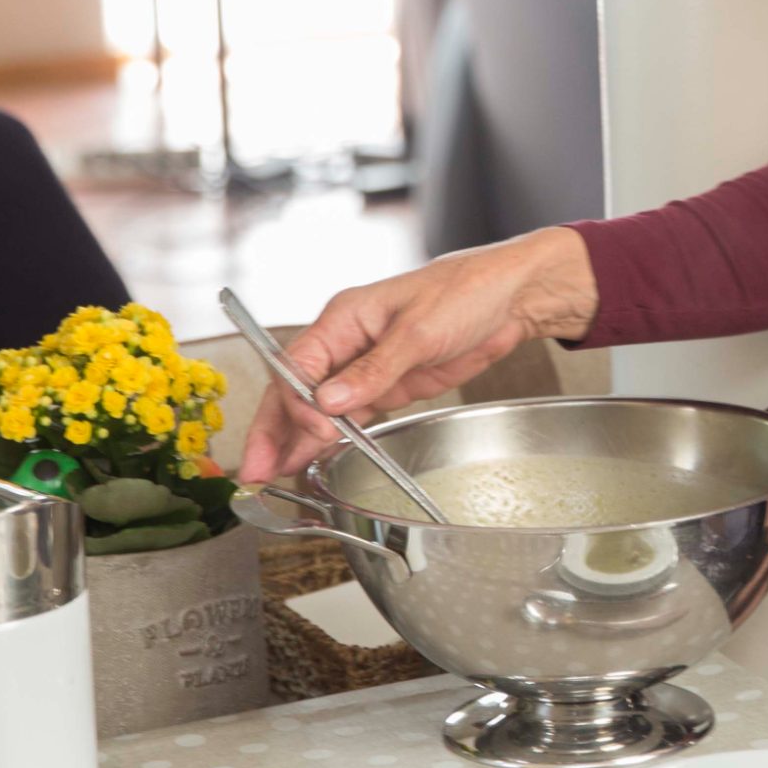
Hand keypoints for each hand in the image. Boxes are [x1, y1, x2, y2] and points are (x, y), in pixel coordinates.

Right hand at [236, 229, 597, 483]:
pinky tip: (314, 460)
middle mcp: (347, 343)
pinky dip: (331, 439)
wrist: (510, 298)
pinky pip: (350, 416)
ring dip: (297, 440)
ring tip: (276, 475)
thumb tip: (328, 402)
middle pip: (296, 390)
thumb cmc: (465, 292)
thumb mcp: (418, 330)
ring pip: (319, 409)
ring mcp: (366, 367)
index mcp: (343, 318)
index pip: (298, 365)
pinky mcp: (389, 386)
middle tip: (257, 469)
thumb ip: (374, 369)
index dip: (295, 402)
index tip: (312, 429)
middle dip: (274, 429)